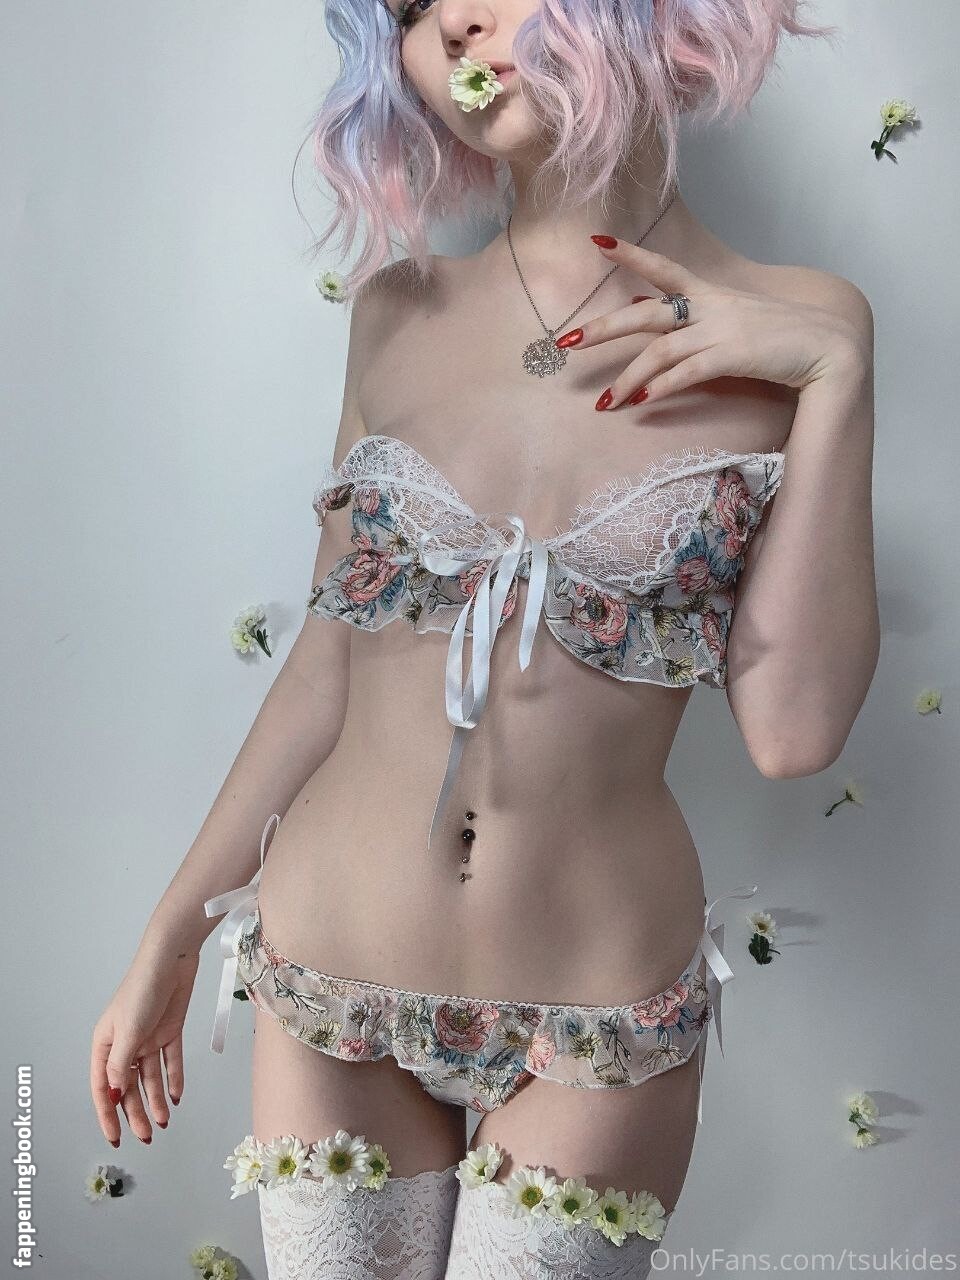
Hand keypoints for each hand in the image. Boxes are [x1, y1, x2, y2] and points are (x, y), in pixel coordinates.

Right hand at [90, 944, 199, 1147]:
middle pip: (128, 1085)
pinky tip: (177, 1096)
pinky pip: (170, 1060)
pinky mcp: (169, 1030)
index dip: (108, 1113)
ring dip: (156, 1100)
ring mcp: (148, 1037)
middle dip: (135, 1112)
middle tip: (146, 1135)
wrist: (171, 958)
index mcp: (105, 1043)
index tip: (115, 1137)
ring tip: (163, 1122)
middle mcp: (125, 1043)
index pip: (104, 1086)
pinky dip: (173, 1078)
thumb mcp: (128, 1030)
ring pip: (150, 1077)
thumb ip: (121, 1064)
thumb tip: (114, 1094)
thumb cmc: (142, 988)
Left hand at [555, 237, 865, 409]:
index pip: (663, 267)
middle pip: (645, 313)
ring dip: (628, 379)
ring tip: (605, 403)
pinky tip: (642, 404)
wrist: (828, 348)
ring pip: (660, 351)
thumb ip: (693, 319)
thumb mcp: (734, 320)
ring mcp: (721, 330)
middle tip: (566, 342)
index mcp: (710, 294)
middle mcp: (710, 307)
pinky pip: (688, 372)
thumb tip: (647, 316)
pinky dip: (662, 387)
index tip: (597, 241)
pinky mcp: (734, 356)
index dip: (630, 255)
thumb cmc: (779, 338)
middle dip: (604, 328)